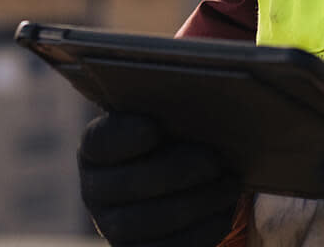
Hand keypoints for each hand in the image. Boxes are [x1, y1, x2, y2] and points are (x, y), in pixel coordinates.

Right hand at [78, 111, 241, 246]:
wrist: (189, 179)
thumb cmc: (181, 136)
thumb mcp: (174, 118)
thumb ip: (176, 108)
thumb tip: (202, 93)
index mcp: (98, 148)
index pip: (100, 141)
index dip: (124, 137)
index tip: (154, 129)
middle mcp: (96, 188)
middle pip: (125, 185)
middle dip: (174, 173)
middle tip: (213, 161)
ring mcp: (112, 225)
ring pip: (142, 223)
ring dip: (193, 203)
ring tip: (228, 185)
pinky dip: (199, 229)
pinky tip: (224, 209)